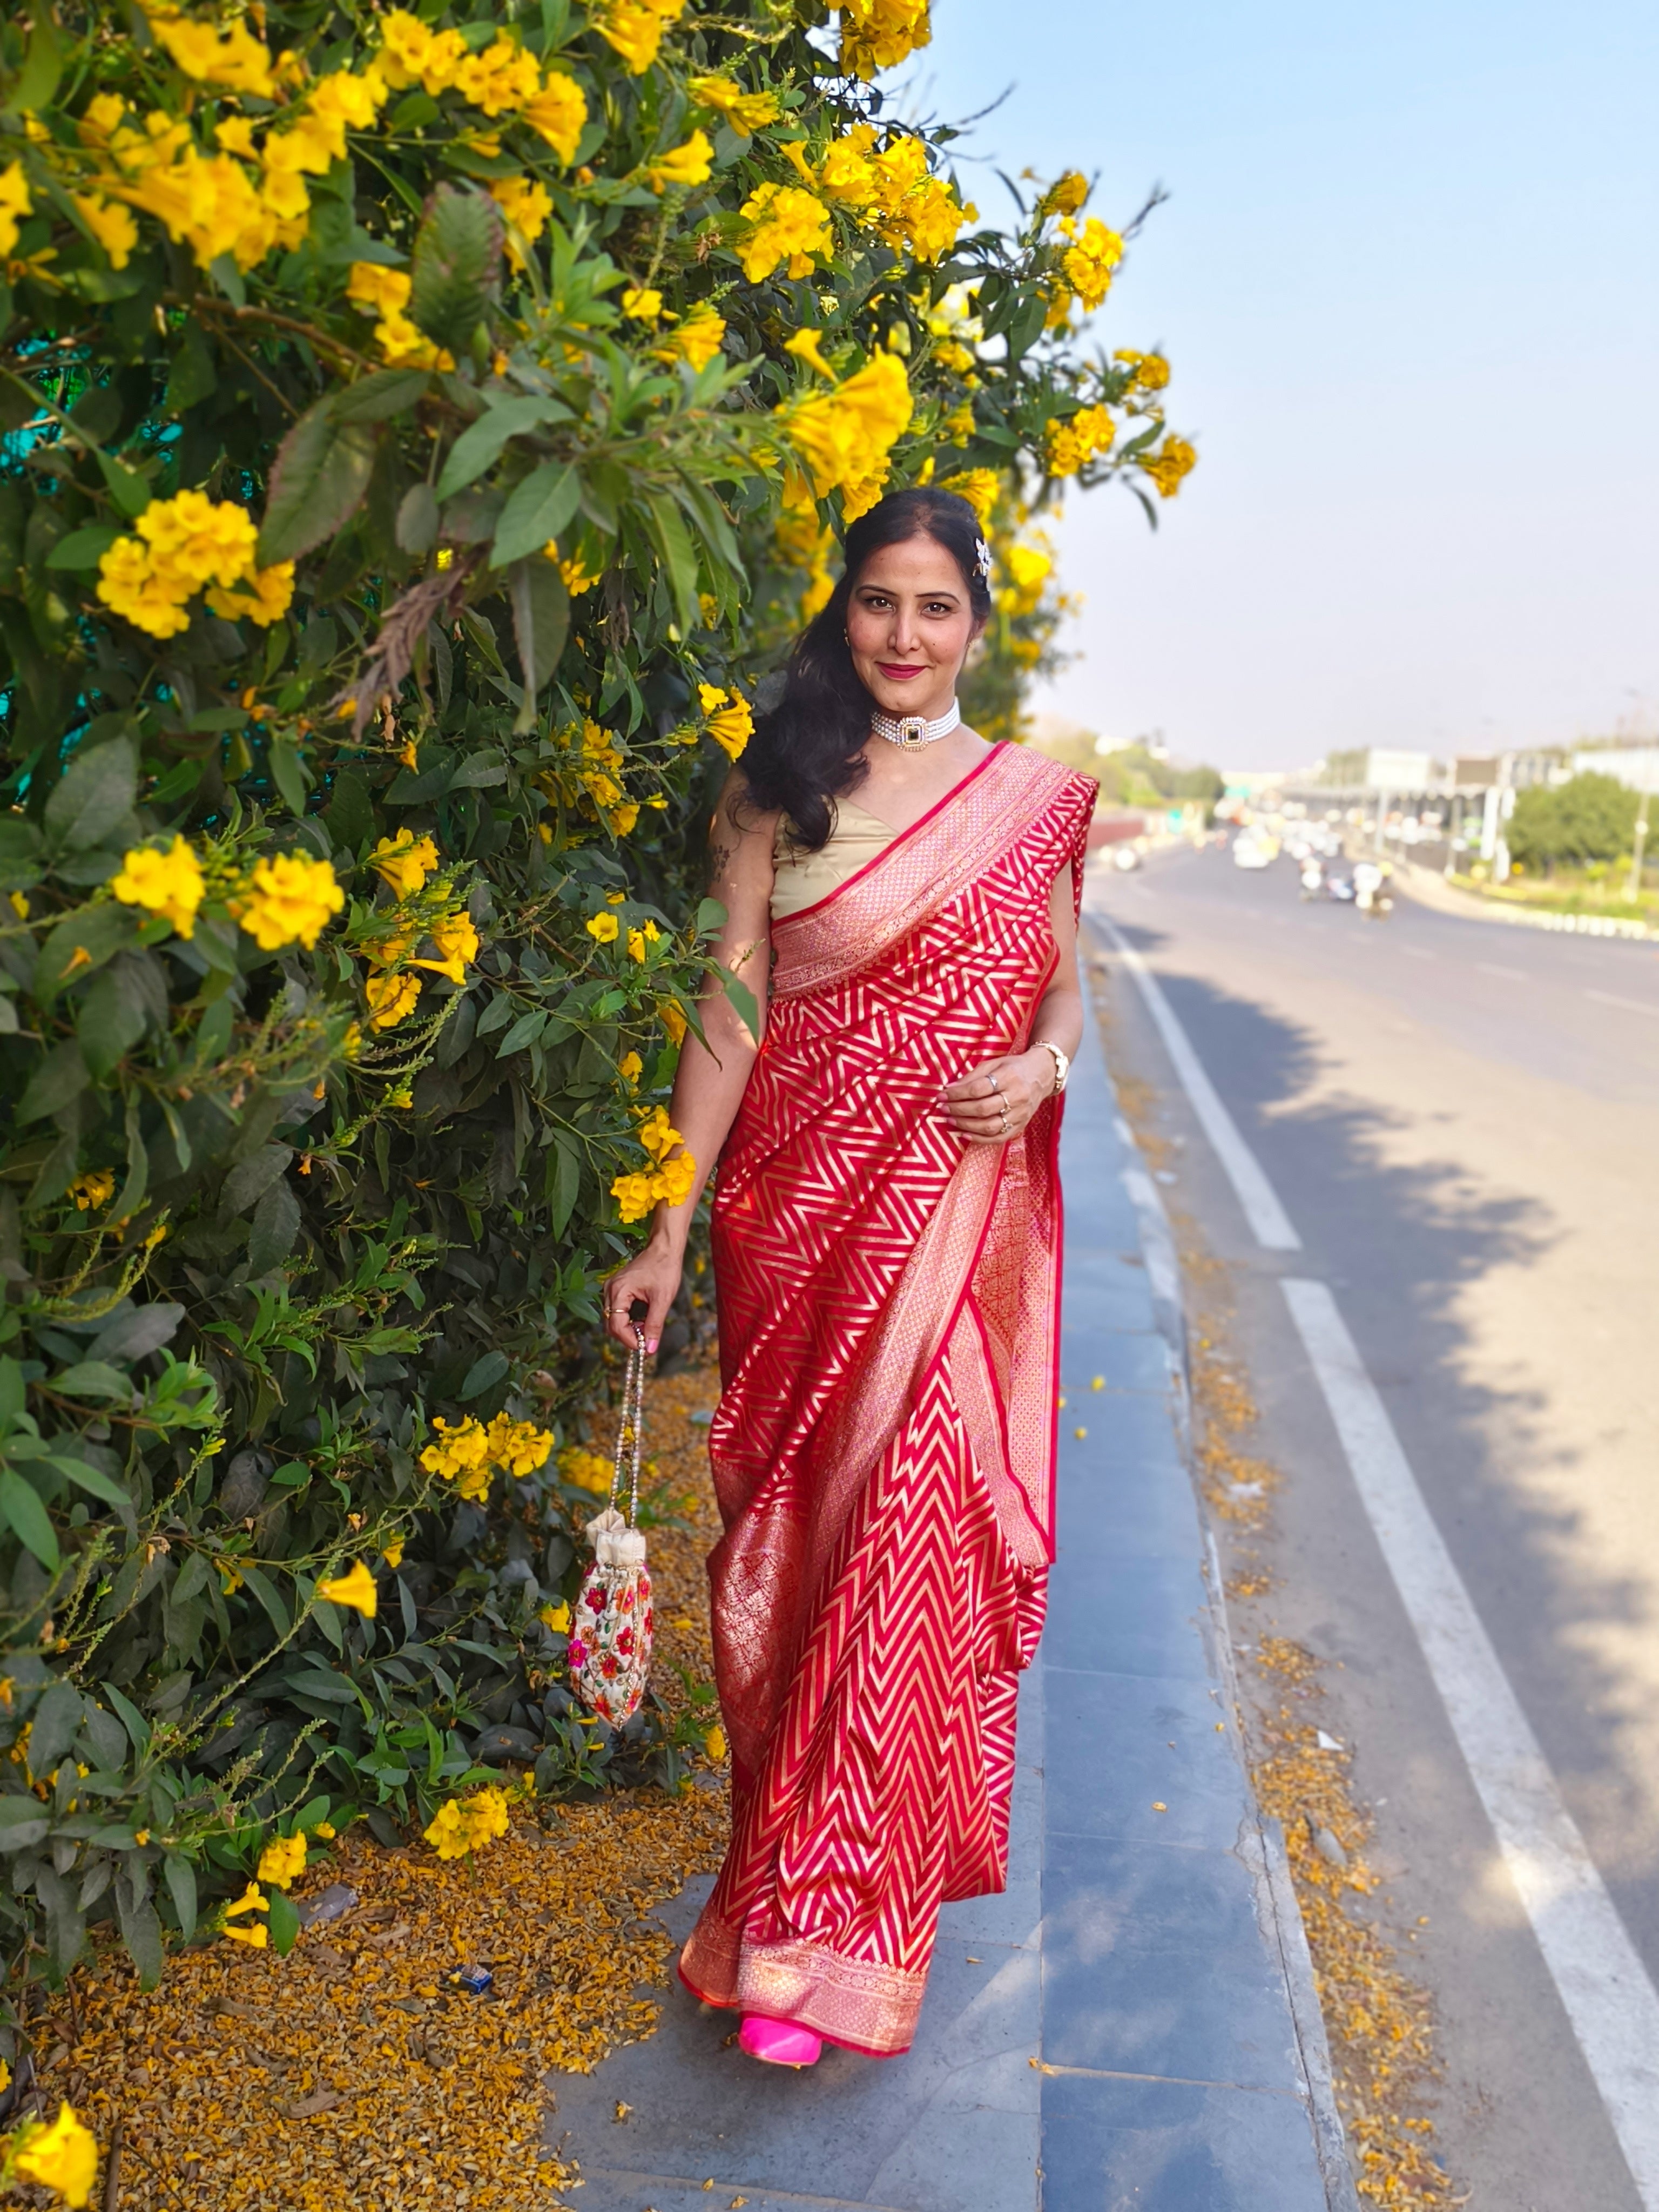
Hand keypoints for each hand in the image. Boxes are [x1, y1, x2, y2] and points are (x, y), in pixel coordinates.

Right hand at [602, 1241, 682, 1353]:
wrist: (664, 1248)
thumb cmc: (664, 1268)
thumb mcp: (662, 1300)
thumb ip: (654, 1326)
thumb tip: (649, 1349)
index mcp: (619, 1291)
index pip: (616, 1326)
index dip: (629, 1341)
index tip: (644, 1348)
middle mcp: (610, 1289)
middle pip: (611, 1325)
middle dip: (628, 1336)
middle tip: (646, 1340)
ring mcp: (611, 1288)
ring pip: (613, 1319)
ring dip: (628, 1328)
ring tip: (646, 1328)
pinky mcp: (616, 1288)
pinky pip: (616, 1310)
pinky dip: (627, 1319)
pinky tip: (642, 1319)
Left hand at [939, 1049, 1054, 1147]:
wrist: (1042, 1075)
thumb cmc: (1014, 1068)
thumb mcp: (994, 1064)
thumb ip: (972, 1076)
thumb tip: (949, 1089)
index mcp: (1009, 1077)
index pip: (978, 1089)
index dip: (957, 1094)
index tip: (942, 1095)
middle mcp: (1017, 1097)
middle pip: (982, 1109)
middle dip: (959, 1109)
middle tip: (943, 1108)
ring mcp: (1020, 1114)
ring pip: (989, 1126)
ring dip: (965, 1125)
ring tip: (950, 1119)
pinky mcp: (1021, 1126)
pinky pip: (998, 1137)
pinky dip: (979, 1139)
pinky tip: (964, 1134)